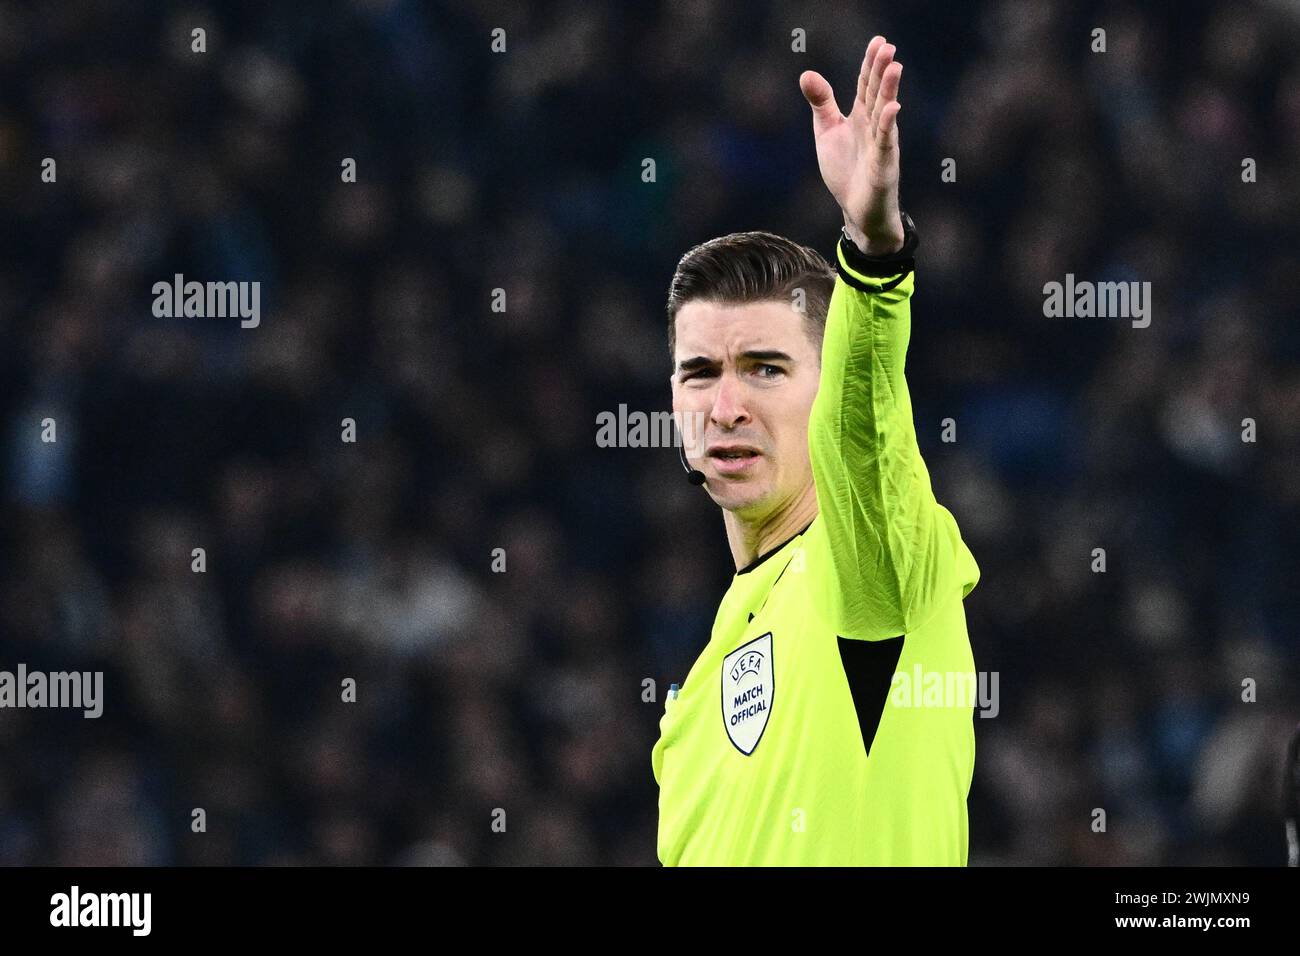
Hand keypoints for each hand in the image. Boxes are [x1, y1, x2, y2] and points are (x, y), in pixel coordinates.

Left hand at [799, 36, 904, 254]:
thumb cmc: (845, 170)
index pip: (866, 85)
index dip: (870, 64)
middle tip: (888, 47)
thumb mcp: (827, 132)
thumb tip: (806, 73)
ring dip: (889, 90)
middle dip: (881, 71)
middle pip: (877, 94)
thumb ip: (821, 103)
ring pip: (884, 113)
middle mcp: (874, 126)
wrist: (856, 210)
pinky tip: (892, 107)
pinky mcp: (883, 164)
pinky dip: (888, 124)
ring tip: (894, 66)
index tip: (878, 41)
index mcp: (860, 117)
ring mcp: (881, 144)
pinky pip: (886, 141)